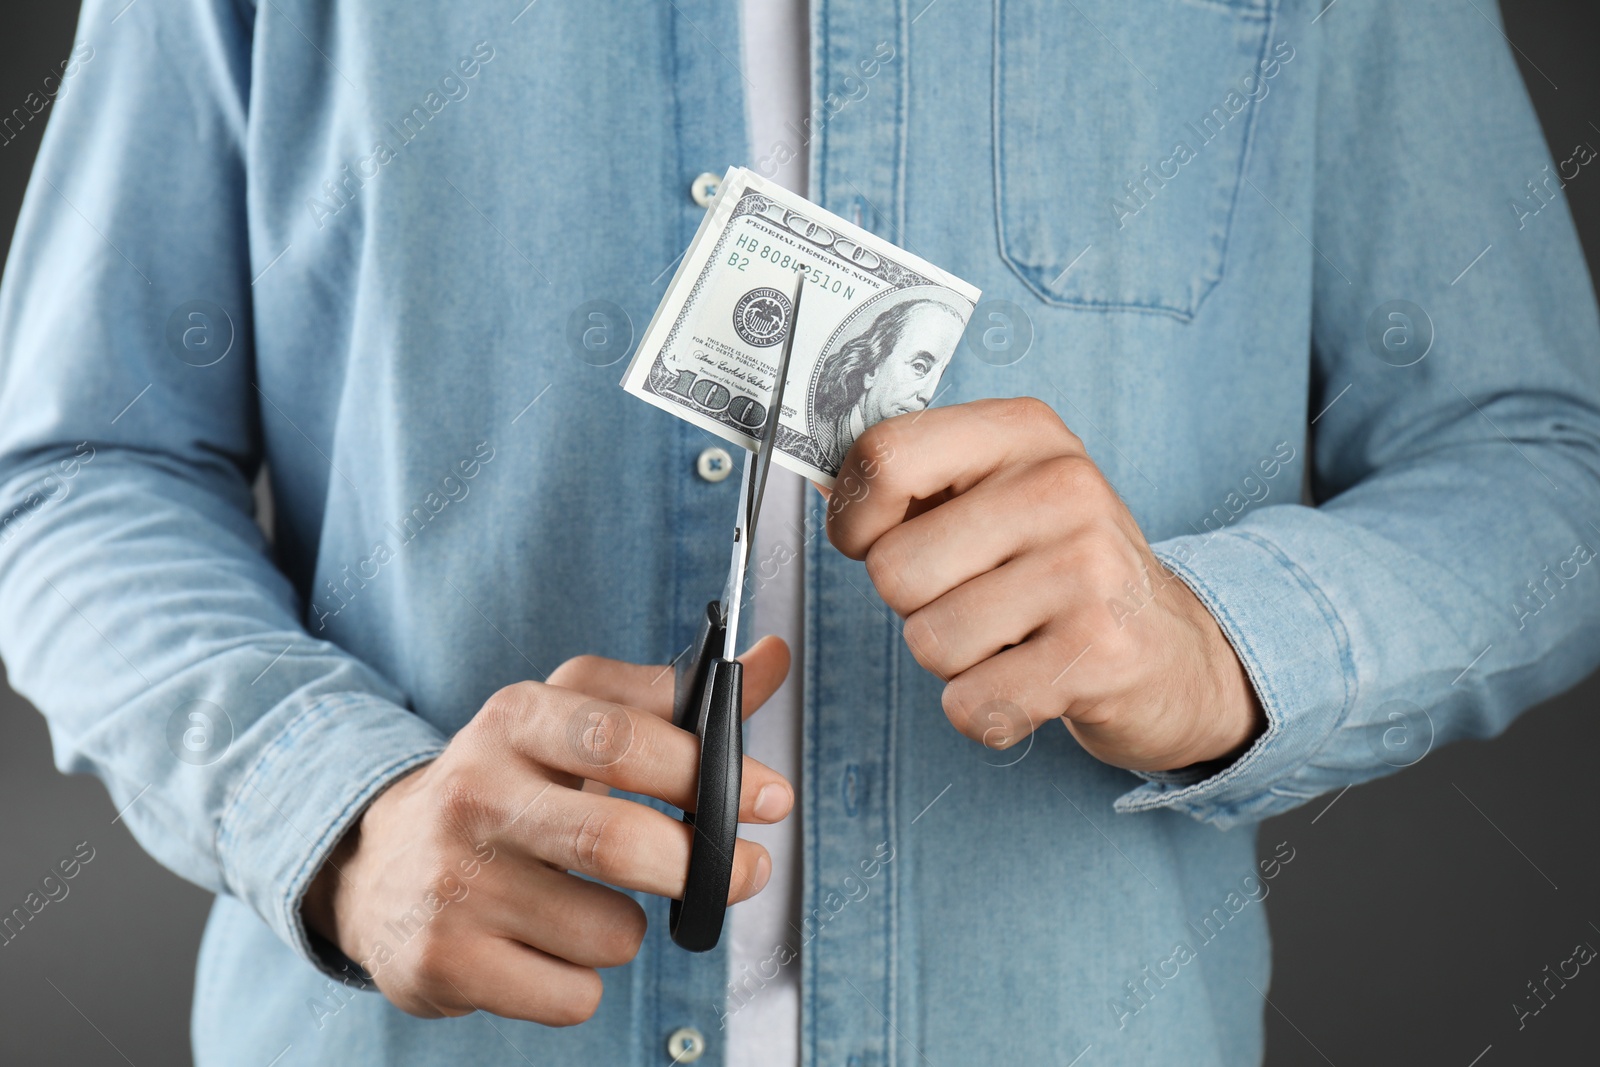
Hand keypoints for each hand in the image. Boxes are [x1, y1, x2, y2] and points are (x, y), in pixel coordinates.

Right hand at [301, 637, 792, 1024]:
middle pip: (618, 841)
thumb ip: (673, 699)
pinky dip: (585, 983)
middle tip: (740, 871)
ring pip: (610, 931)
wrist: (377, 866)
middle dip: (702, 864)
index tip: (770, 798)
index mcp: (515, 719)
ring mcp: (453, 880)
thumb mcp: (573, 723)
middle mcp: (475, 792)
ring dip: (630, 929)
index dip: (710, 772)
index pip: (623, 738)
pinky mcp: (444, 960)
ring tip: (596, 906)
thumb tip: (774, 657)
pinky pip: (573, 994)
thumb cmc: (506, 789)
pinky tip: (551, 949)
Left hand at [825, 398, 1263, 772]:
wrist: (1175, 652)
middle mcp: (1063, 486)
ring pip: (929, 641)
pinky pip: (972, 704)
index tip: (869, 539)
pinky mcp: (1101, 651)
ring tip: (1012, 640)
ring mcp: (1089, 568)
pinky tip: (1031, 684)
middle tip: (977, 601)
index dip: (853, 515)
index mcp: (1025, 432)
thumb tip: (825, 486)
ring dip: (954, 663)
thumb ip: (916, 485)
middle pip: (894, 567)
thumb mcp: (999, 497)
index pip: (886, 456)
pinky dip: (986, 713)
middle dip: (915, 606)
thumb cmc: (1060, 571)